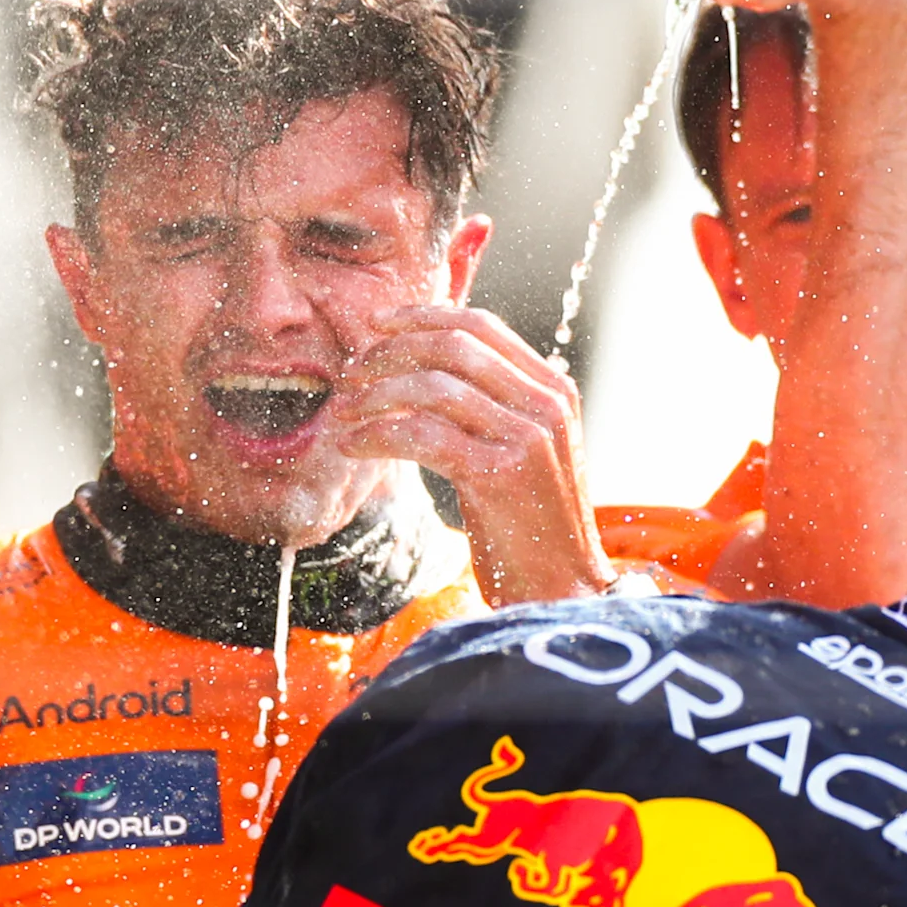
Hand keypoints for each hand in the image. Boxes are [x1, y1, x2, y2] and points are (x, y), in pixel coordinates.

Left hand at [331, 304, 603, 604]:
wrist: (562, 589)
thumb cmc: (528, 524)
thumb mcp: (520, 449)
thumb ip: (490, 405)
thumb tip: (419, 366)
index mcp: (553, 389)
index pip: (481, 325)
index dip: (422, 317)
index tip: (376, 325)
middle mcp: (546, 404)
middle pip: (453, 346)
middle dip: (390, 353)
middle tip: (350, 374)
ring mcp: (527, 437)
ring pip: (432, 388)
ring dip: (375, 395)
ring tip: (345, 414)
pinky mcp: (500, 473)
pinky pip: (422, 435)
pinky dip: (377, 435)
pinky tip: (353, 447)